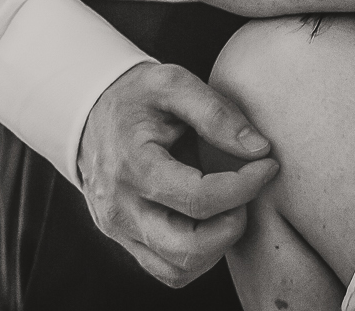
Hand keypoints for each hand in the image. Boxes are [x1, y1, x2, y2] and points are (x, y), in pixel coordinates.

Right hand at [77, 61, 279, 286]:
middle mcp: (121, 206)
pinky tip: (208, 221)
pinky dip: (198, 255)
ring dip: (217, 244)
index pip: (198, 198)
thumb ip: (215, 112)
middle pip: (188, 248)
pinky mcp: (123, 240)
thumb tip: (258, 148)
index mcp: (132, 164)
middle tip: (245, 191)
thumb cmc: (136, 97)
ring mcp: (119, 229)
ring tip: (227, 205)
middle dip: (233, 225)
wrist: (88, 112)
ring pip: (178, 268)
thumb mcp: (172, 84)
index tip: (266, 164)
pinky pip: (167, 270)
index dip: (244, 186)